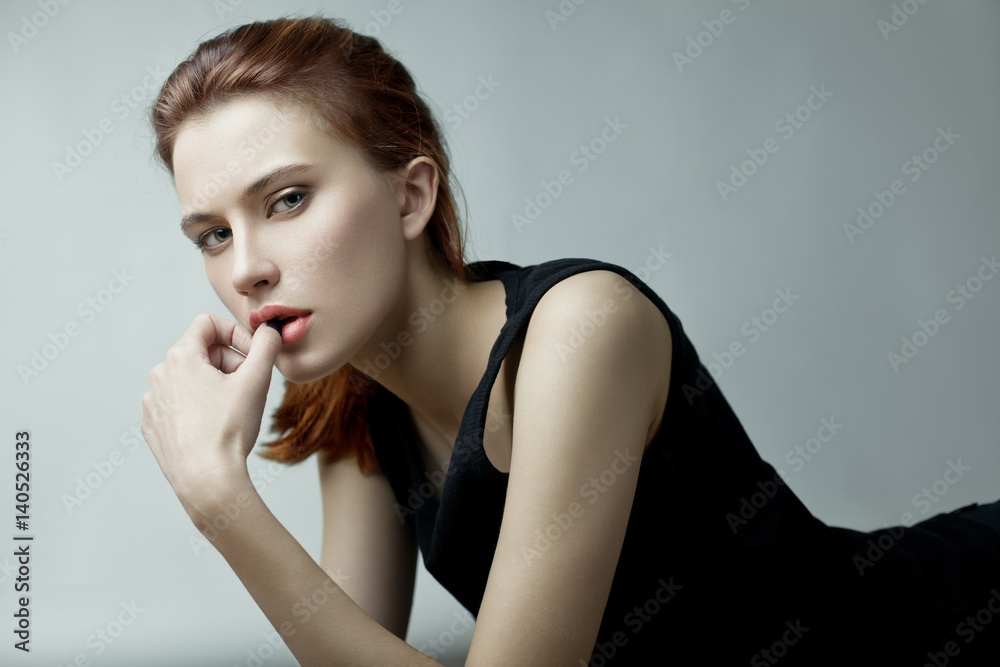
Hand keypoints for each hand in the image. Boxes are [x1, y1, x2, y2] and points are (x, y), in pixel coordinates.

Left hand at [141, 314, 281, 511]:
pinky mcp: (153, 427)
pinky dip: (200, 407)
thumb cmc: (228, 430)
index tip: (254, 355)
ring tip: (234, 409)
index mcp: (180, 357)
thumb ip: (266, 346)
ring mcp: (153, 403)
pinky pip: (180, 404)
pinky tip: (216, 427)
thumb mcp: (257, 380)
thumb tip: (269, 331)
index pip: (208, 324)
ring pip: (191, 379)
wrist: (206, 480)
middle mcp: (160, 375)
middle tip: (250, 386)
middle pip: (202, 352)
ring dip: (216, 385)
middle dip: (231, 363)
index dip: (237, 334)